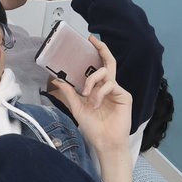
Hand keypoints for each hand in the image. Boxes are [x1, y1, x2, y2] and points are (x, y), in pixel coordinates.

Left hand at [46, 37, 134, 181]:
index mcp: (99, 88)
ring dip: (92, 82)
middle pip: (109, 62)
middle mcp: (109, 87)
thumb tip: (57, 80)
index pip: (98, 67)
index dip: (96, 53)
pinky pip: (111, 85)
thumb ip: (69, 93)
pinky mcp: (125, 96)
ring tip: (87, 96)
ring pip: (106, 73)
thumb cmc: (93, 127)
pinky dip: (100, 92)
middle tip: (92, 40)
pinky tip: (96, 103)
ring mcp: (117, 90)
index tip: (89, 41)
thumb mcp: (77, 108)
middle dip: (101, 49)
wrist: (104, 142)